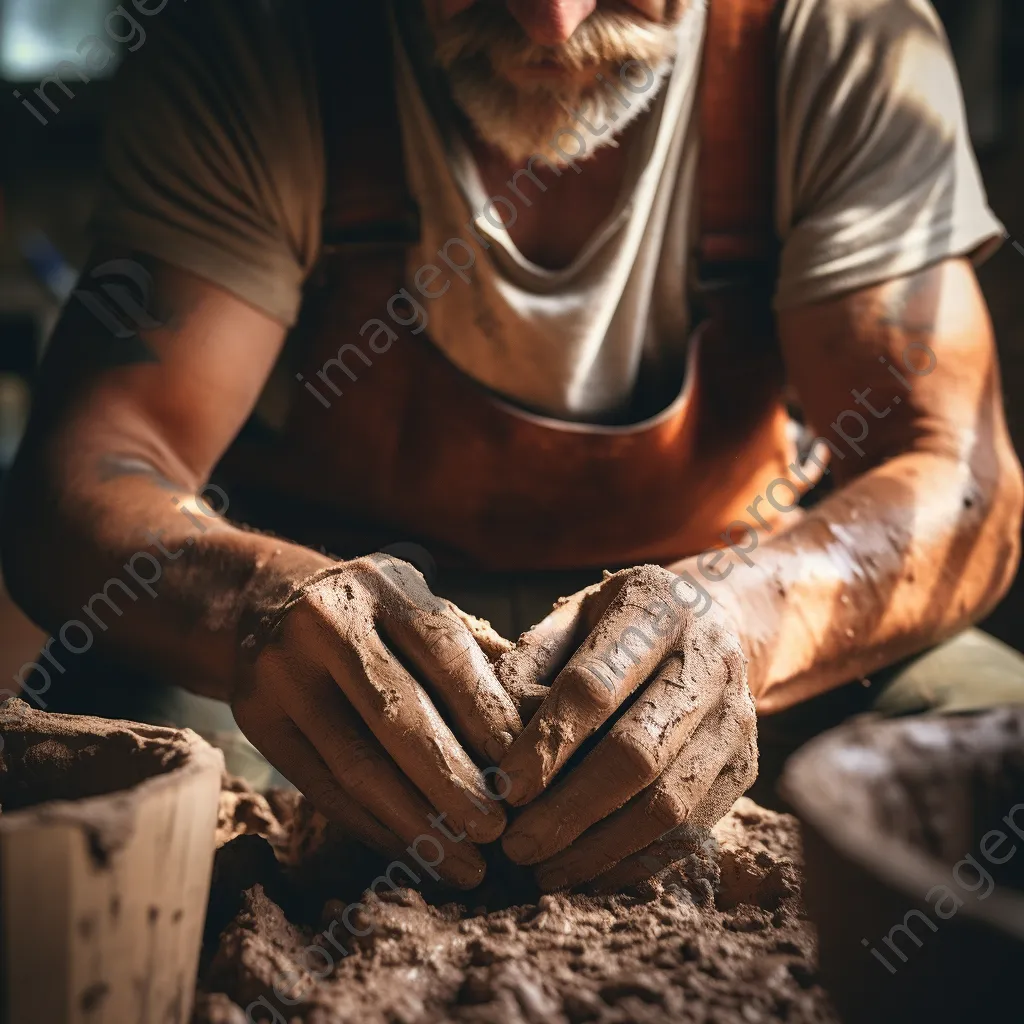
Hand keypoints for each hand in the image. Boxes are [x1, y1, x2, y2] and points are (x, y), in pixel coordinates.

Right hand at [232, 555, 522, 887]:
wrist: (264, 602)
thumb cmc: (372, 615)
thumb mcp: (417, 606)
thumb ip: (474, 655)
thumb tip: (541, 724)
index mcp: (383, 586)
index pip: (442, 652)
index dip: (484, 714)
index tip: (520, 772)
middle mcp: (327, 621)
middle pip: (397, 713)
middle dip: (453, 781)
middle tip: (497, 831)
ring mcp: (282, 670)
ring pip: (356, 763)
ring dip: (416, 822)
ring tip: (464, 864)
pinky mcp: (256, 717)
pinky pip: (321, 787)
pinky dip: (373, 827)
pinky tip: (412, 852)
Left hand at [496, 565, 757, 889]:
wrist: (718, 621)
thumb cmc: (623, 623)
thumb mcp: (575, 614)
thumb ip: (532, 661)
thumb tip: (491, 737)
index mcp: (656, 608)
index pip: (595, 686)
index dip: (548, 741)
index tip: (505, 786)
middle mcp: (707, 660)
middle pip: (636, 752)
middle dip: (570, 808)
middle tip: (517, 847)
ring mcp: (735, 717)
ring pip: (668, 802)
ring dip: (600, 847)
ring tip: (544, 871)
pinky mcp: (744, 766)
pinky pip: (692, 829)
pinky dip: (636, 862)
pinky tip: (588, 873)